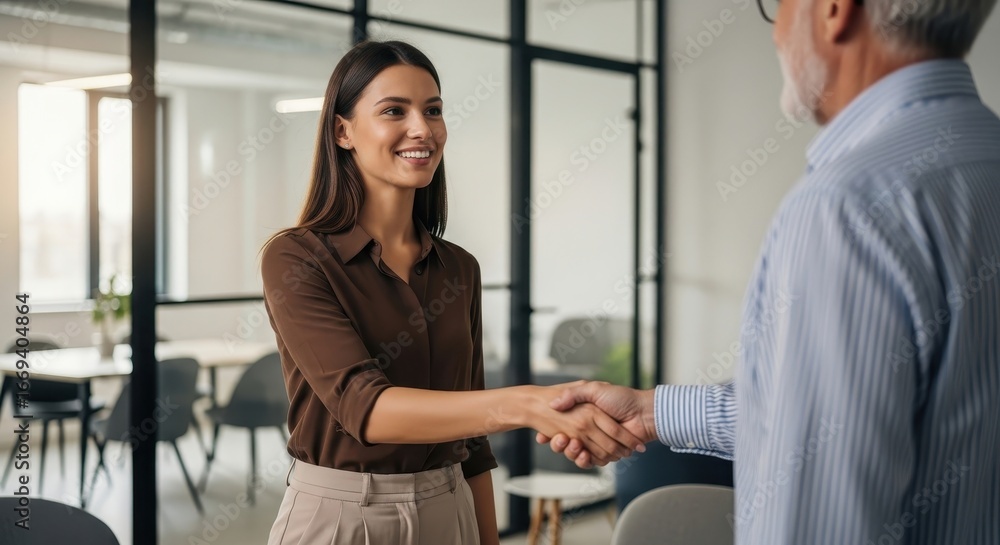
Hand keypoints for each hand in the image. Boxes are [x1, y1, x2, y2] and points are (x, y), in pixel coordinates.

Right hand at [536, 382, 655, 467]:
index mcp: (584, 415)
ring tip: (572, 445)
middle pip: (566, 443)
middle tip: (560, 439)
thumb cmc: (622, 398)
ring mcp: (597, 442)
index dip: (551, 433)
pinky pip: (591, 461)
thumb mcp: (594, 389)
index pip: (562, 427)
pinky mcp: (606, 454)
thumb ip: (574, 394)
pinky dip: (586, 460)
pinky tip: (583, 454)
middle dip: (560, 444)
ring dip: (572, 453)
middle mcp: (588, 430)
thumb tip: (554, 403)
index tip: (543, 435)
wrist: (644, 412)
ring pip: (576, 454)